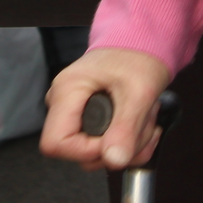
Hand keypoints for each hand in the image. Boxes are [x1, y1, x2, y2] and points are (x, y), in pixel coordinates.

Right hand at [39, 47, 171, 171]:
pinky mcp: (87, 119)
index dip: (87, 151)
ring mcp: (74, 112)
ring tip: (146, 117)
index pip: (56, 143)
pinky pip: (104, 146)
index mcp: (67, 90)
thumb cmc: (137, 54)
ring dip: (129, 145)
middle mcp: (63, 102)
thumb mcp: (140, 91)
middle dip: (119, 147)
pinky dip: (128, 142)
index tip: (117, 140)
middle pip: (79, 153)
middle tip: (143, 124)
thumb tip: (114, 161)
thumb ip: (126, 128)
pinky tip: (142, 123)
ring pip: (96, 154)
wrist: (142, 41)